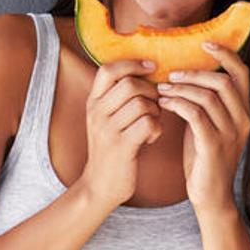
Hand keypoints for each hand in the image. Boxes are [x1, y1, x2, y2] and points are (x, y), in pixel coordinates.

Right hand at [77, 59, 163, 210]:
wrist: (100, 185)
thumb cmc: (111, 148)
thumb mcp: (106, 119)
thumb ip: (119, 97)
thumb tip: (147, 72)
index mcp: (93, 102)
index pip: (108, 70)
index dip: (132, 64)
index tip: (151, 67)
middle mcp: (97, 113)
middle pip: (130, 85)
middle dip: (151, 91)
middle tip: (156, 104)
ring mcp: (107, 130)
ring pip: (142, 104)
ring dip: (155, 112)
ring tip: (153, 123)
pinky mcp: (121, 146)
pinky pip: (148, 124)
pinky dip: (157, 128)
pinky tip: (151, 138)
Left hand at [155, 41, 249, 213]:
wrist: (210, 196)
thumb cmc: (203, 157)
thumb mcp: (207, 124)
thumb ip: (205, 101)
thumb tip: (185, 73)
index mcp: (244, 112)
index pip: (242, 73)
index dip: (226, 54)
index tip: (205, 42)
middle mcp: (243, 120)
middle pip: (223, 82)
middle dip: (195, 73)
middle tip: (171, 74)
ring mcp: (231, 134)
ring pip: (208, 97)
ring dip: (182, 89)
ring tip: (162, 89)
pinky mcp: (214, 146)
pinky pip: (196, 115)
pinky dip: (178, 104)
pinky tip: (164, 104)